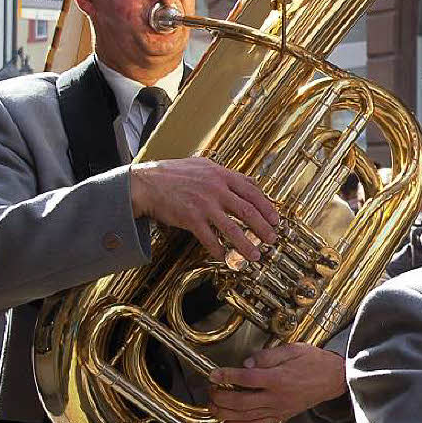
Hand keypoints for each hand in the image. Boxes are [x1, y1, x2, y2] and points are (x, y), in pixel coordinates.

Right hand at [130, 157, 277, 261]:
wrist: (146, 183)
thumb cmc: (173, 174)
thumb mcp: (203, 165)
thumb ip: (225, 174)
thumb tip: (247, 181)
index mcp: (222, 175)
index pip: (252, 191)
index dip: (267, 207)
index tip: (275, 219)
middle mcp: (216, 189)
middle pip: (248, 211)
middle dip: (263, 227)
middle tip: (272, 239)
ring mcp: (204, 204)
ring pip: (233, 228)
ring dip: (246, 244)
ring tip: (255, 255)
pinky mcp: (191, 218)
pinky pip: (210, 238)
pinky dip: (219, 249)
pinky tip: (225, 257)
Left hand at [207, 343, 346, 422]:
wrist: (335, 379)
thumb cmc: (315, 362)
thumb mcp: (294, 350)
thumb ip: (269, 356)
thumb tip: (247, 362)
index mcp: (279, 378)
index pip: (246, 378)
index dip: (227, 376)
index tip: (214, 374)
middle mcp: (277, 397)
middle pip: (241, 401)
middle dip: (221, 397)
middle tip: (210, 390)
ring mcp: (279, 409)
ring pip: (246, 416)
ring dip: (226, 413)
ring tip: (213, 407)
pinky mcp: (281, 416)